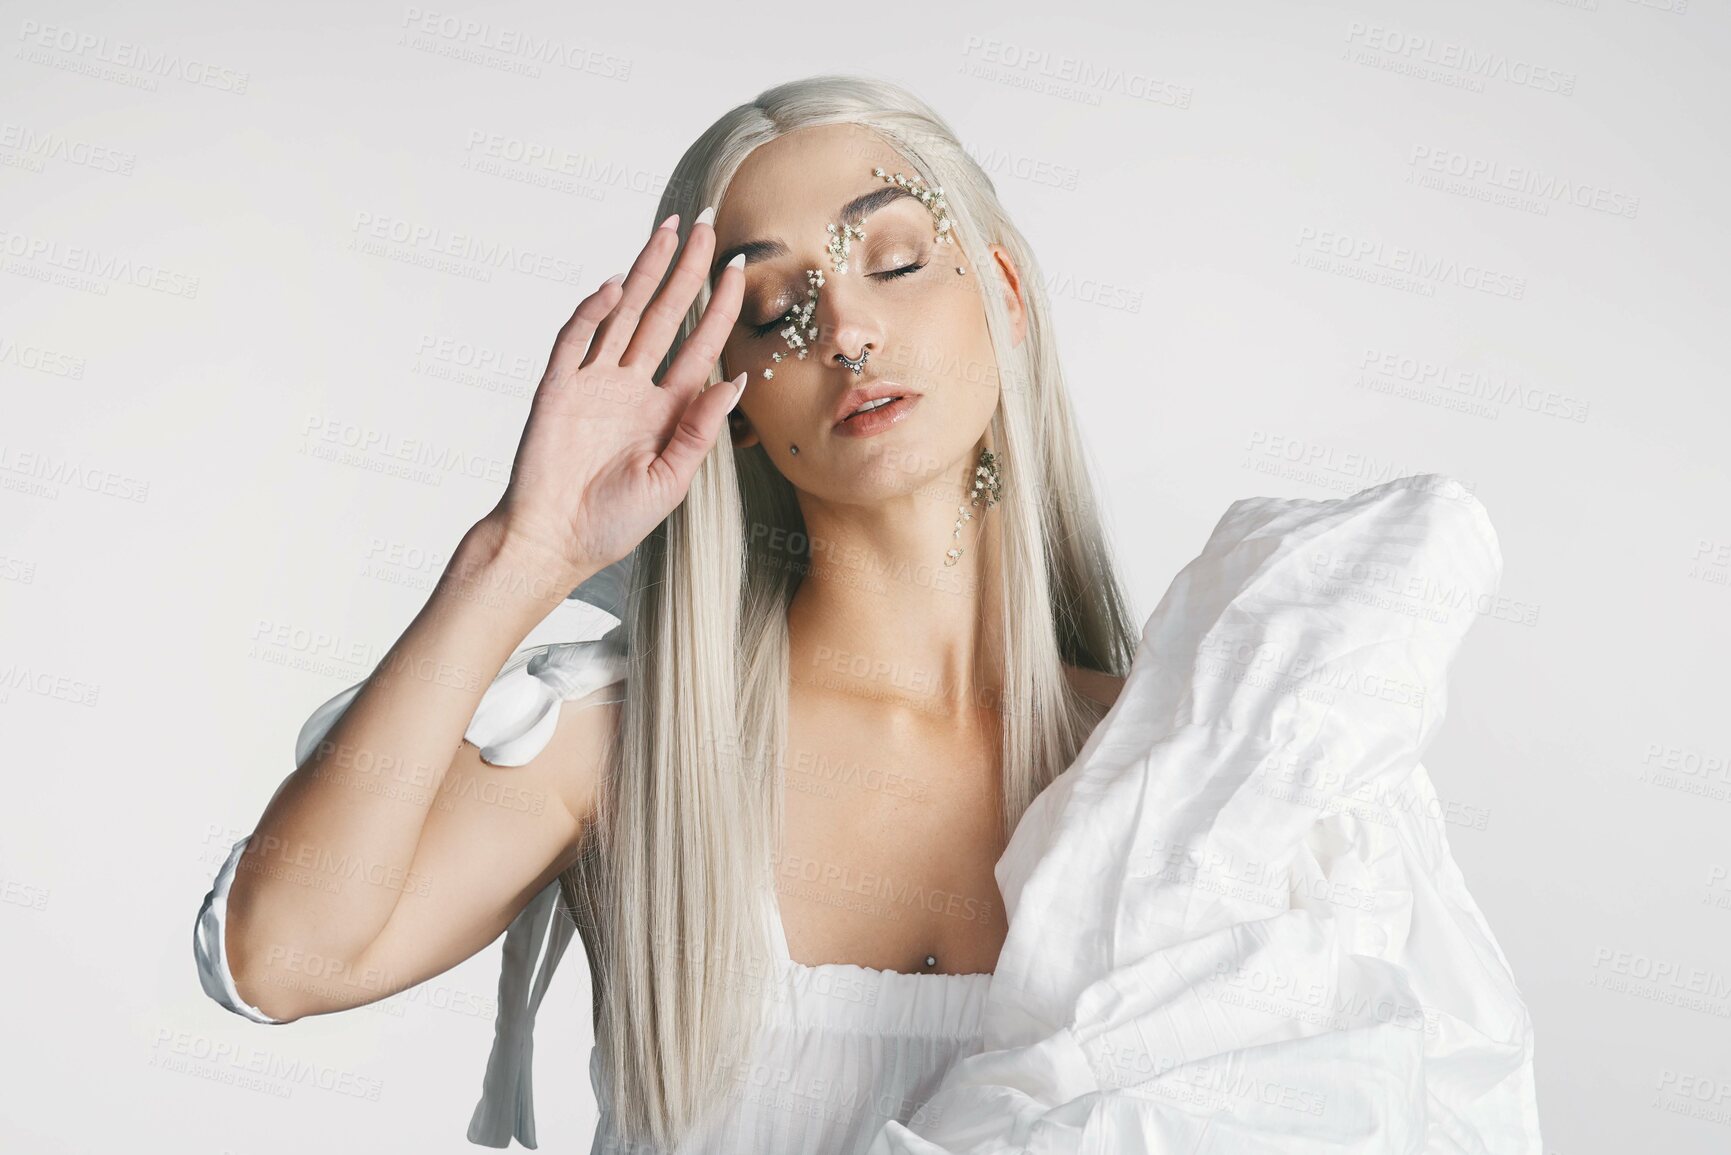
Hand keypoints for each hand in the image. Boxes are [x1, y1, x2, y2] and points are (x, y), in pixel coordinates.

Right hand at [480, 212, 745, 586]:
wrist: (552, 542)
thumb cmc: (612, 522)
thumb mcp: (672, 479)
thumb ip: (701, 428)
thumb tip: (738, 379)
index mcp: (666, 410)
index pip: (701, 345)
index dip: (720, 308)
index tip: (741, 270)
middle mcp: (632, 387)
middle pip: (665, 315)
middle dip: (687, 271)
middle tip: (710, 227)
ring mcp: (594, 383)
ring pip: (623, 314)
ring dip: (645, 272)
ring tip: (669, 232)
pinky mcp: (557, 389)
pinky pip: (575, 340)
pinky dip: (592, 312)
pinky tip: (614, 286)